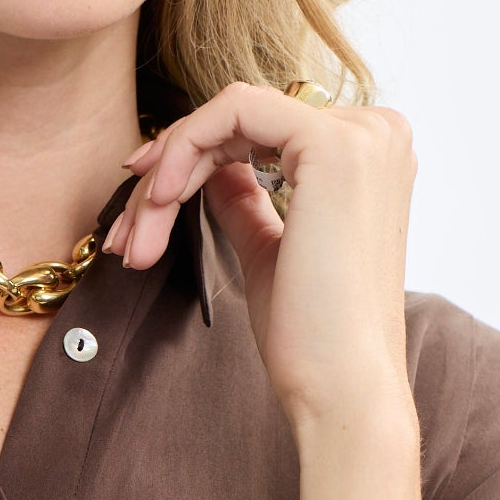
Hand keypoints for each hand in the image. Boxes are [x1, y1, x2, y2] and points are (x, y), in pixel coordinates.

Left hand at [105, 81, 418, 426]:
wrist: (343, 387)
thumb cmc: (312, 337)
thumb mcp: (270, 249)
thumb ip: (246, 198)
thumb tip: (210, 170)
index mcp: (368, 157)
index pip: (258, 130)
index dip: (190, 160)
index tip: (144, 207)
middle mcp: (375, 132)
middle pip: (237, 122)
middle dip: (166, 176)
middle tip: (124, 238)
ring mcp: (360, 134)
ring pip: (227, 116)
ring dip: (165, 177)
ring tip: (135, 242)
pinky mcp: (333, 144)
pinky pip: (233, 112)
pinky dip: (184, 150)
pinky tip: (160, 202)